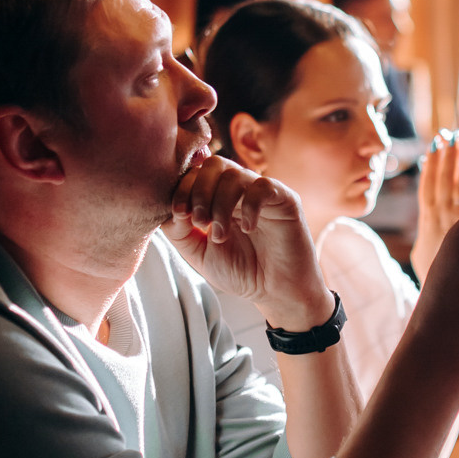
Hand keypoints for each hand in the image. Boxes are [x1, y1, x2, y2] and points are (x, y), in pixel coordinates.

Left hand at [165, 152, 330, 330]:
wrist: (276, 293)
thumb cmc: (241, 273)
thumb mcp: (198, 254)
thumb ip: (179, 231)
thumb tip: (172, 209)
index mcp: (218, 198)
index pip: (196, 173)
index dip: (183, 188)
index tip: (179, 214)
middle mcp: (240, 191)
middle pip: (213, 164)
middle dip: (199, 191)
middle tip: (200, 222)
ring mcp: (262, 193)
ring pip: (234, 175)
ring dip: (220, 205)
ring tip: (220, 236)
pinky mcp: (285, 199)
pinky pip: (263, 186)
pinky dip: (248, 207)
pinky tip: (247, 229)